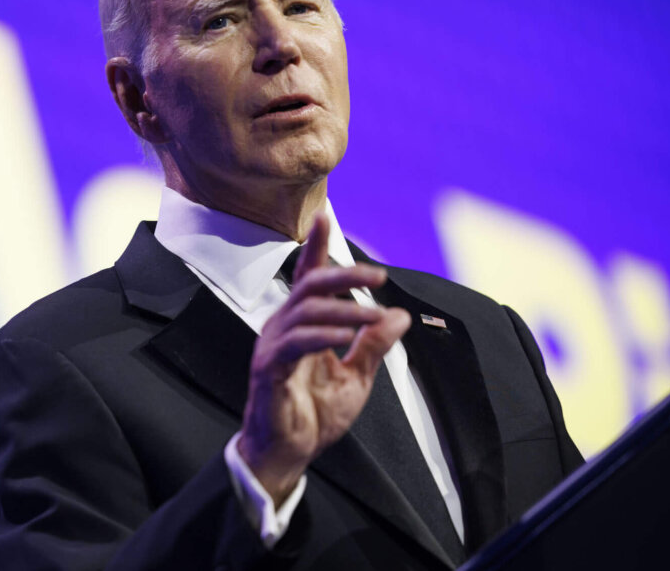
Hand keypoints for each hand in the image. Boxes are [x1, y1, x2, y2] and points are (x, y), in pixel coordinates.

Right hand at [236, 212, 410, 505]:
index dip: (316, 247)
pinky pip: (297, 342)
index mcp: (300, 324)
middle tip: (379, 276)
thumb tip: (400, 315)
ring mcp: (272, 345)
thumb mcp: (357, 377)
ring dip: (345, 309)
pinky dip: (325, 335)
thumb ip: (374, 346)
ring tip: (375, 315)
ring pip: (307, 310)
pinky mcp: (269, 367)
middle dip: (344, 274)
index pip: (309, 278)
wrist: (289, 452)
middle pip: (310, 285)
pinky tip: (348, 336)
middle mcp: (282, 326)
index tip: (324, 216)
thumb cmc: (314, 414)